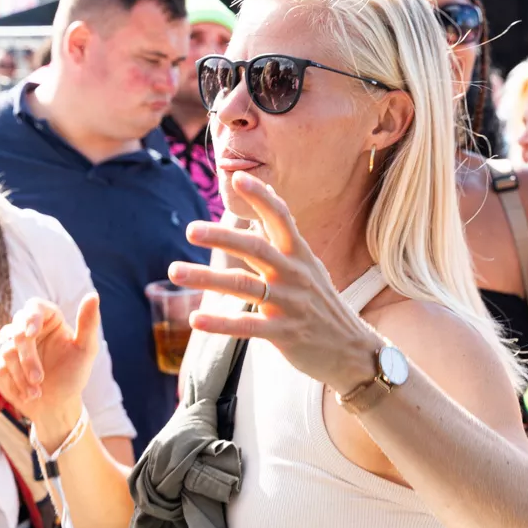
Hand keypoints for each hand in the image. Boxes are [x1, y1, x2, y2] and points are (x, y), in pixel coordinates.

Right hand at [0, 294, 100, 441]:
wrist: (56, 405)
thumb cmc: (72, 375)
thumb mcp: (85, 350)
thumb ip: (88, 323)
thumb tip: (93, 296)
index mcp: (48, 318)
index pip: (34, 307)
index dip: (30, 318)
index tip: (30, 334)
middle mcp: (26, 327)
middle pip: (17, 331)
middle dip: (27, 359)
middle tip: (38, 380)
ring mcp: (10, 343)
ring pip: (5, 350)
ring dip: (20, 376)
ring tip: (36, 393)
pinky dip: (12, 382)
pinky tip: (25, 394)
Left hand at [168, 171, 380, 394]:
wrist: (353, 350)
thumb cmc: (321, 302)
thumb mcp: (308, 264)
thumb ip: (283, 234)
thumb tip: (268, 193)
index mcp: (299, 254)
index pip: (280, 217)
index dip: (261, 197)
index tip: (238, 177)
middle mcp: (294, 274)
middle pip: (255, 248)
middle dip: (222, 237)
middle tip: (190, 229)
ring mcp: (289, 303)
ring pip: (243, 286)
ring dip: (206, 278)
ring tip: (175, 271)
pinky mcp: (284, 333)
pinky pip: (246, 326)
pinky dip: (220, 323)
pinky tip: (195, 320)